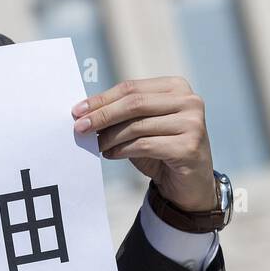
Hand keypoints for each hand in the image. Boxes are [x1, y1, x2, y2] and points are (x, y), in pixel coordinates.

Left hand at [71, 76, 215, 211]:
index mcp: (176, 87)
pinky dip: (122, 150)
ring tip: (96, 146)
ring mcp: (193, 123)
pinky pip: (145, 145)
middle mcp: (189, 101)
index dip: (102, 99)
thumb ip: (121, 114)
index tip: (77, 111)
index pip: (131, 87)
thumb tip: (84, 112)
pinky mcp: (189, 147)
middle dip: (102, 115)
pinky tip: (110, 154)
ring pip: (137, 126)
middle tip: (80, 127)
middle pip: (134, 103)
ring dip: (110, 137)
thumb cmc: (161, 149)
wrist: (188, 183)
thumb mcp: (140, 126)